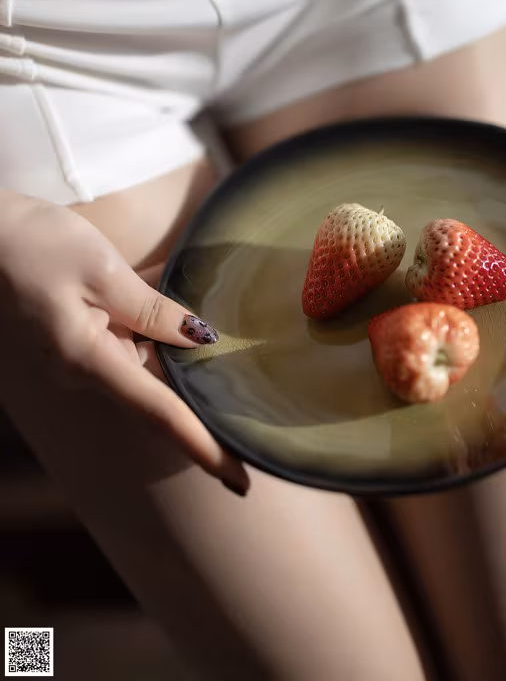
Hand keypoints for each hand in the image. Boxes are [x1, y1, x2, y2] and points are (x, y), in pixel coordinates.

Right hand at [0, 191, 248, 495]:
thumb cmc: (32, 246)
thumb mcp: (103, 272)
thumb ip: (153, 308)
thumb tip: (200, 337)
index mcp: (89, 360)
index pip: (160, 414)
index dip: (204, 448)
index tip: (241, 483)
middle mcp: (83, 367)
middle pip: (157, 385)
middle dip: (197, 380)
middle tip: (248, 383)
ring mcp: (77, 352)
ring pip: (143, 354)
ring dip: (173, 335)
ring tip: (208, 301)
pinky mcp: (75, 333)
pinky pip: (125, 333)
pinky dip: (151, 315)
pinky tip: (170, 281)